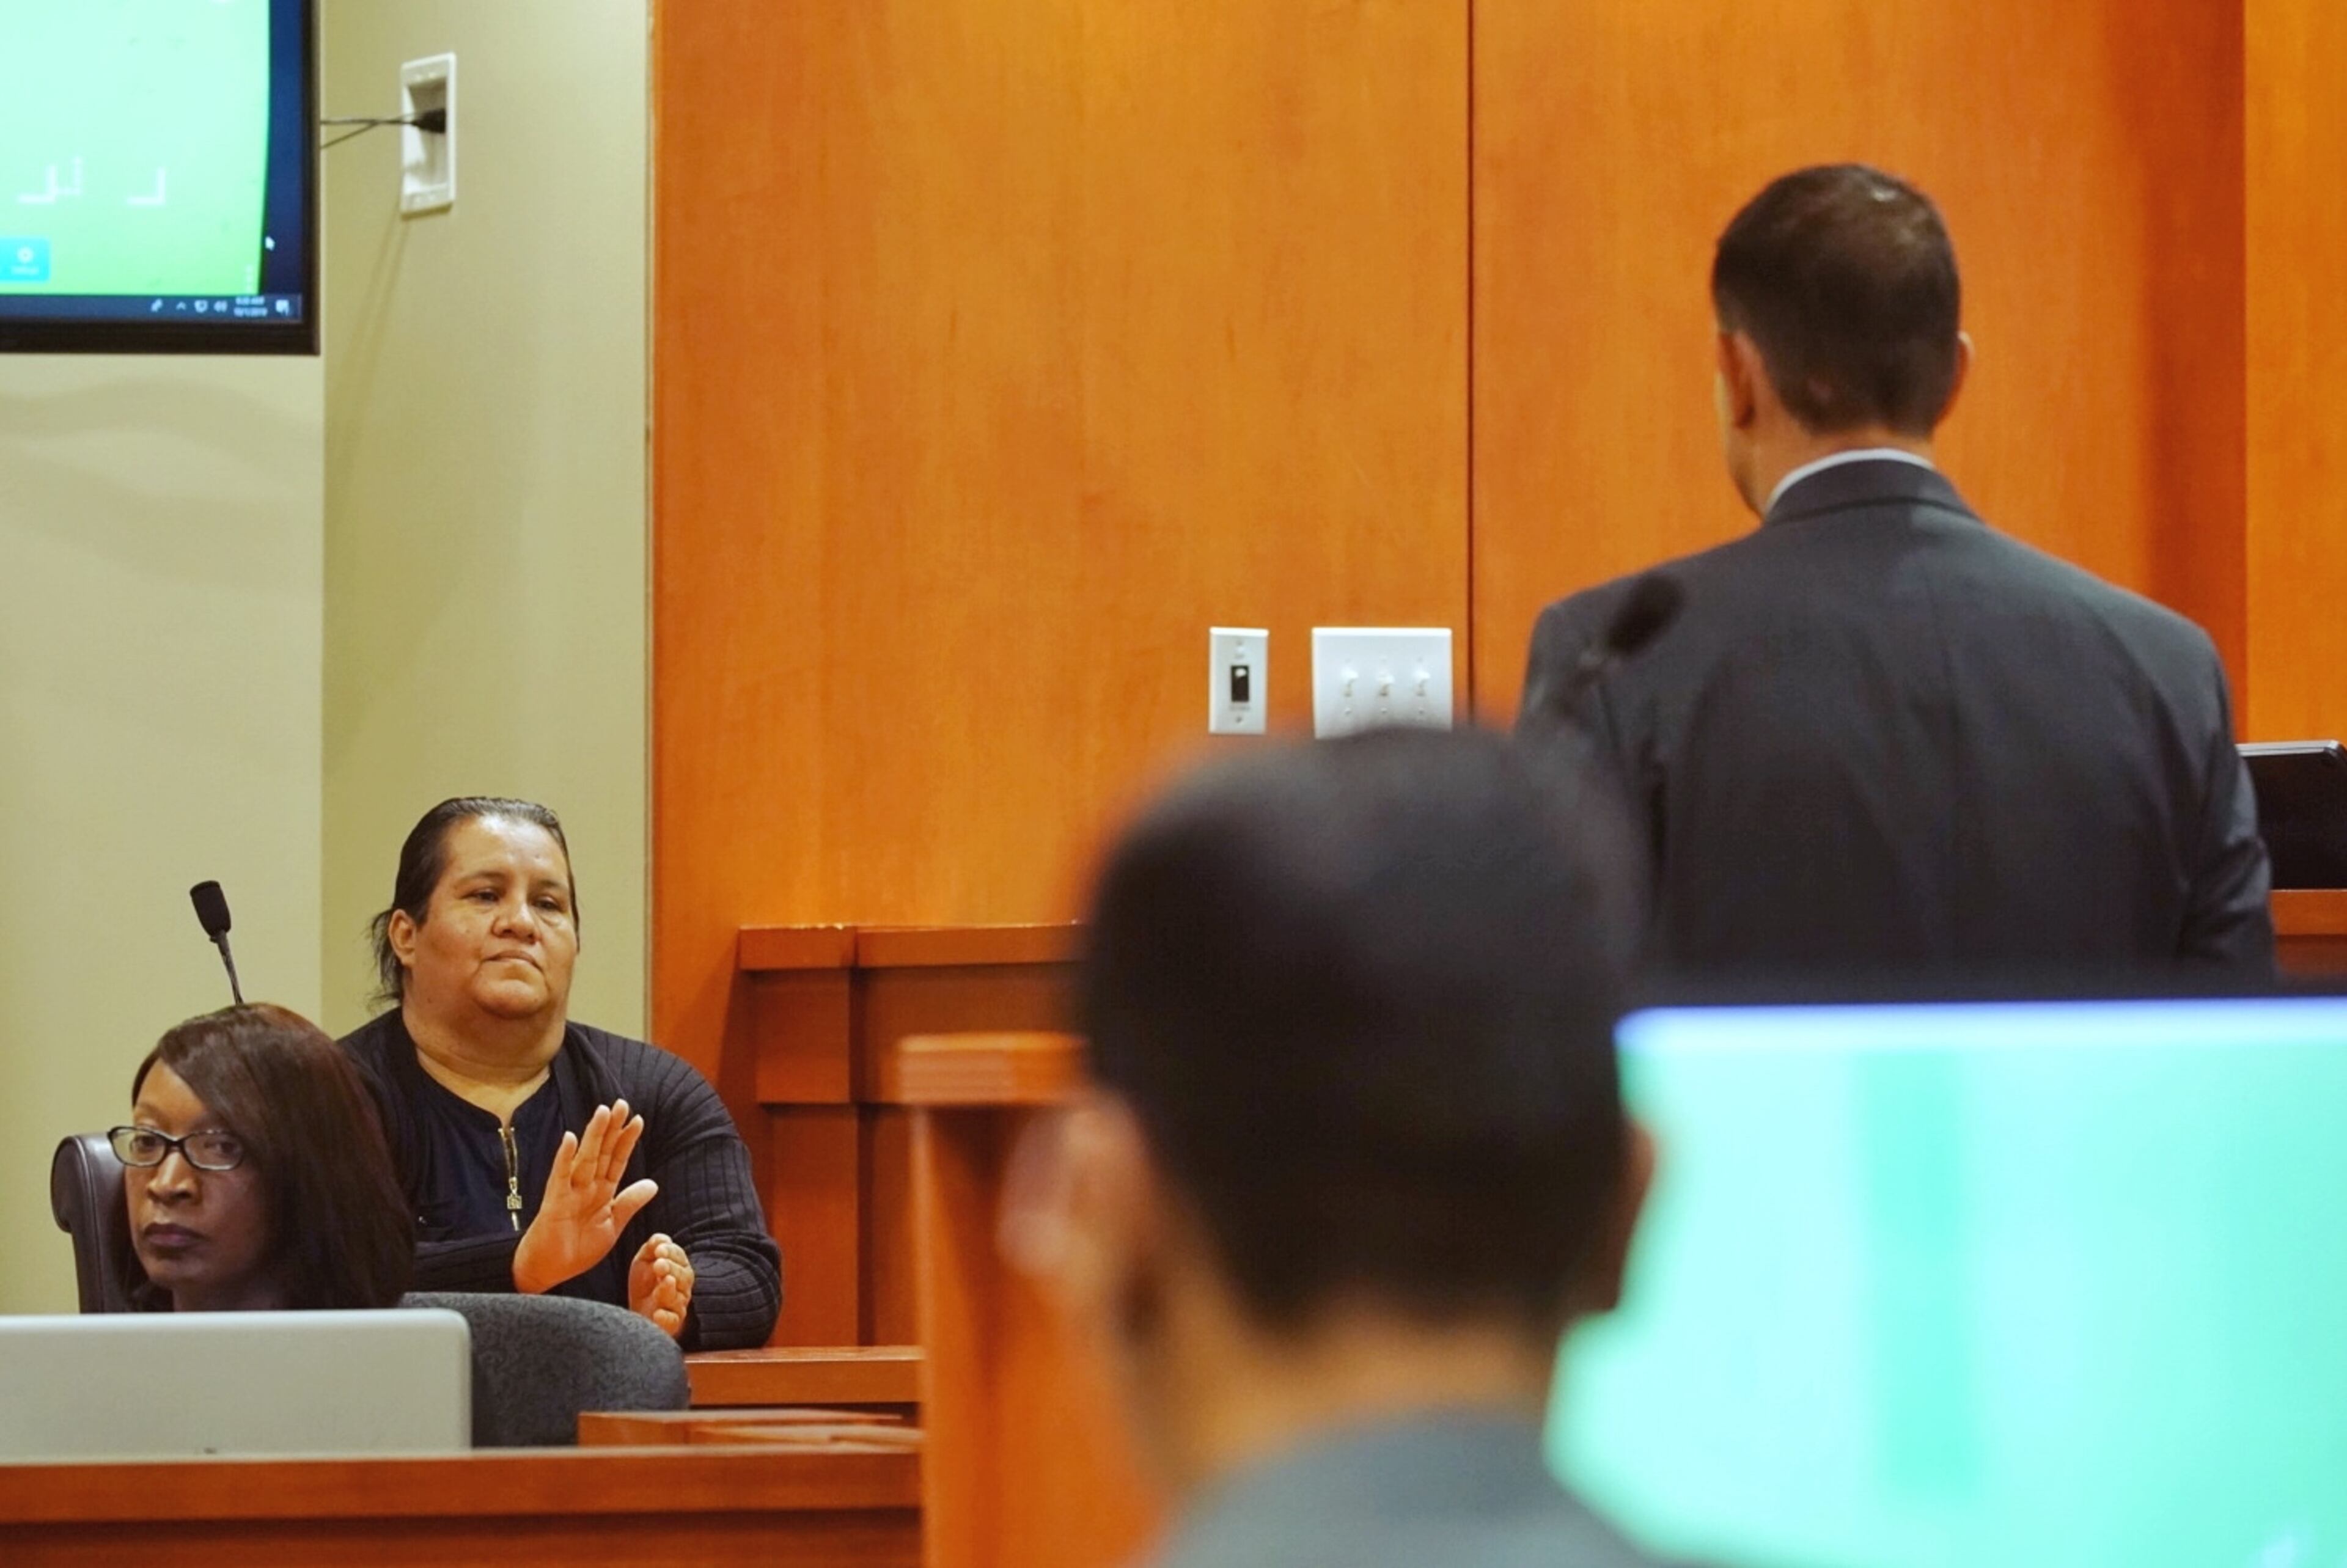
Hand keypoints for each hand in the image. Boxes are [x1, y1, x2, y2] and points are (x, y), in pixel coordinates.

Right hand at [511, 1100, 657, 1293]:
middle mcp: (586, 1186)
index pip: (616, 1160)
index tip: (637, 1120)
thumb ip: (630, 1202)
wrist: (549, 1269)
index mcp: (601, 1191)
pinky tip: (570, 1139)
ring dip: (593, 1135)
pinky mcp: (554, 1202)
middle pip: (601, 1152)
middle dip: (611, 1129)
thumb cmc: (577, 1247)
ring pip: (585, 1158)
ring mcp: (570, 1192)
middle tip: (621, 1103)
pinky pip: (560, 1176)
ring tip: (602, 1112)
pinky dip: (565, 1158)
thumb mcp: (612, 1224)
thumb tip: (653, 1184)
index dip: (626, 1141)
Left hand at [629, 1233, 694, 1337]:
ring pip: (678, 1298)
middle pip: (684, 1277)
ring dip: (669, 1290)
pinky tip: (658, 1313)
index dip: (672, 1252)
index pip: (680, 1258)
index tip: (659, 1250)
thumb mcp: (644, 1260)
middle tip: (659, 1265)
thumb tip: (661, 1239)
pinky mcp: (670, 1324)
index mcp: (678, 1269)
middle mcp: (682, 1287)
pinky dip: (666, 1318)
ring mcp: (677, 1306)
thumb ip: (652, 1247)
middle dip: (672, 1269)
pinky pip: (672, 1322)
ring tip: (663, 1282)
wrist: (637, 1312)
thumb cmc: (645, 1284)